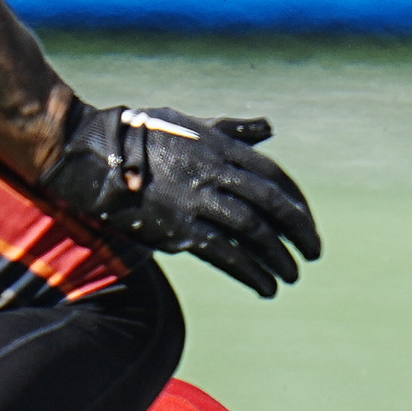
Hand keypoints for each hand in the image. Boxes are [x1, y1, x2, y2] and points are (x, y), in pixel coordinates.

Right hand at [41, 102, 319, 296]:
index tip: (307, 221)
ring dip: (278, 256)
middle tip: (314, 252)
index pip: (272, 175)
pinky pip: (225, 254)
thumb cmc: (143, 136)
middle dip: (298, 230)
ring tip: (292, 275)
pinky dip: (251, 272)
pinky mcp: (179, 228)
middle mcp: (213, 172)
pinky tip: (266, 287)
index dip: (295, 201)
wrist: (97, 157)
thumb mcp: (193, 123)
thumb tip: (268, 127)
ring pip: (252, 231)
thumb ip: (233, 129)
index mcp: (220, 147)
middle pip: (270, 204)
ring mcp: (197, 201)